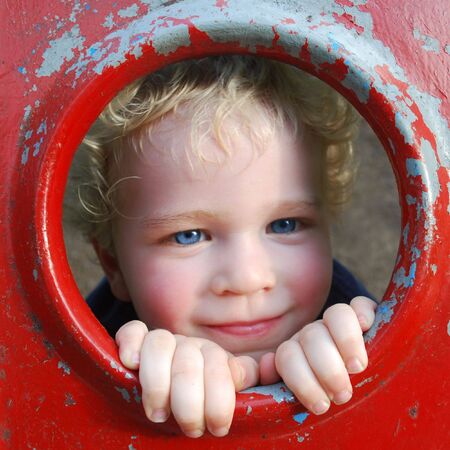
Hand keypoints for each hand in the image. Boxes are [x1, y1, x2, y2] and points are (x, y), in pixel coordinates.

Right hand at [115, 322, 258, 437]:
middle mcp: (189, 345)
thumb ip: (246, 377)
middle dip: (189, 404)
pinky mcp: (137, 342)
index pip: (219, 368)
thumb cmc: (203, 402)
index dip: (219, 401)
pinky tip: (131, 364)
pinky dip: (131, 343)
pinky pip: (132, 331)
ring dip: (157, 384)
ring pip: (160, 345)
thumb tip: (268, 367)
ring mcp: (162, 342)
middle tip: (191, 430)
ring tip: (158, 415)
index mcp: (214, 356)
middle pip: (187, 363)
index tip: (217, 427)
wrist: (176, 400)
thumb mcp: (229, 392)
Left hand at [274, 296, 376, 414]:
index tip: (321, 406)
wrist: (356, 400)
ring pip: (336, 314)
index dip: (302, 380)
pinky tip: (366, 327)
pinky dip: (363, 312)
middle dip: (327, 368)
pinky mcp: (365, 318)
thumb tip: (267, 364)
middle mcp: (314, 336)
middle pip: (312, 335)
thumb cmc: (327, 403)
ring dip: (347, 341)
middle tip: (342, 395)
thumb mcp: (302, 402)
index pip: (288, 356)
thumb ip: (275, 383)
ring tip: (356, 368)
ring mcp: (338, 325)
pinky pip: (361, 304)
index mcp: (296, 355)